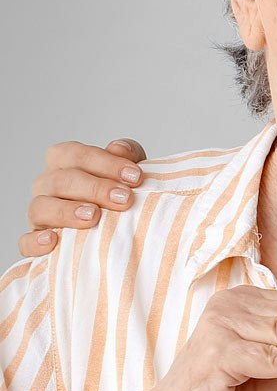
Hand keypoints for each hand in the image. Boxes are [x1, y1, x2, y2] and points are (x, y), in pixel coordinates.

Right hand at [20, 137, 146, 256]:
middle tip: (124, 199)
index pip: (75, 154)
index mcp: (65, 162)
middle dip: (95, 188)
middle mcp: (47, 184)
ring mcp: (39, 214)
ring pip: (40, 208)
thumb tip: (118, 148)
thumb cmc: (121, 191)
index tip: (135, 177)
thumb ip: (128, 154)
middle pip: (61, 180)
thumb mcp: (129, 170)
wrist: (122, 226)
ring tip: (94, 216)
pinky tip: (53, 240)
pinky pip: (26, 242)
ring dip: (66, 211)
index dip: (106, 163)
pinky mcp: (35, 241)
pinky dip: (35, 242)